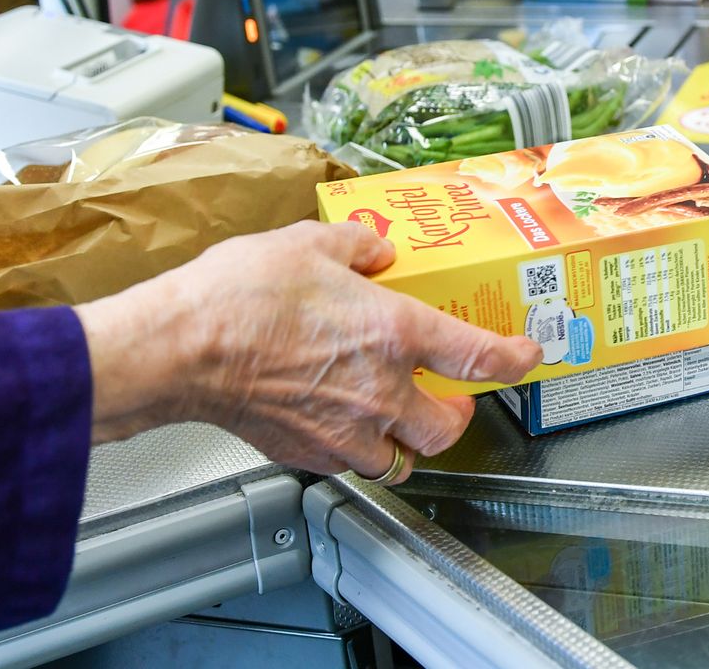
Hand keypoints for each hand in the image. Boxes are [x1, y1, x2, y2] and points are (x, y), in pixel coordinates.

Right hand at [75, 222, 541, 482]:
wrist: (182, 348)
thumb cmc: (238, 297)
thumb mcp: (308, 243)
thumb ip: (356, 246)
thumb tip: (377, 250)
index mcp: (395, 333)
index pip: (481, 357)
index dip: (515, 359)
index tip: (526, 355)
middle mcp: (381, 391)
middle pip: (448, 427)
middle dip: (457, 413)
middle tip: (452, 394)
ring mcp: (346, 431)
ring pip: (403, 458)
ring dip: (409, 440)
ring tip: (399, 418)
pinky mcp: (309, 454)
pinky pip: (353, 465)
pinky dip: (359, 450)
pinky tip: (343, 424)